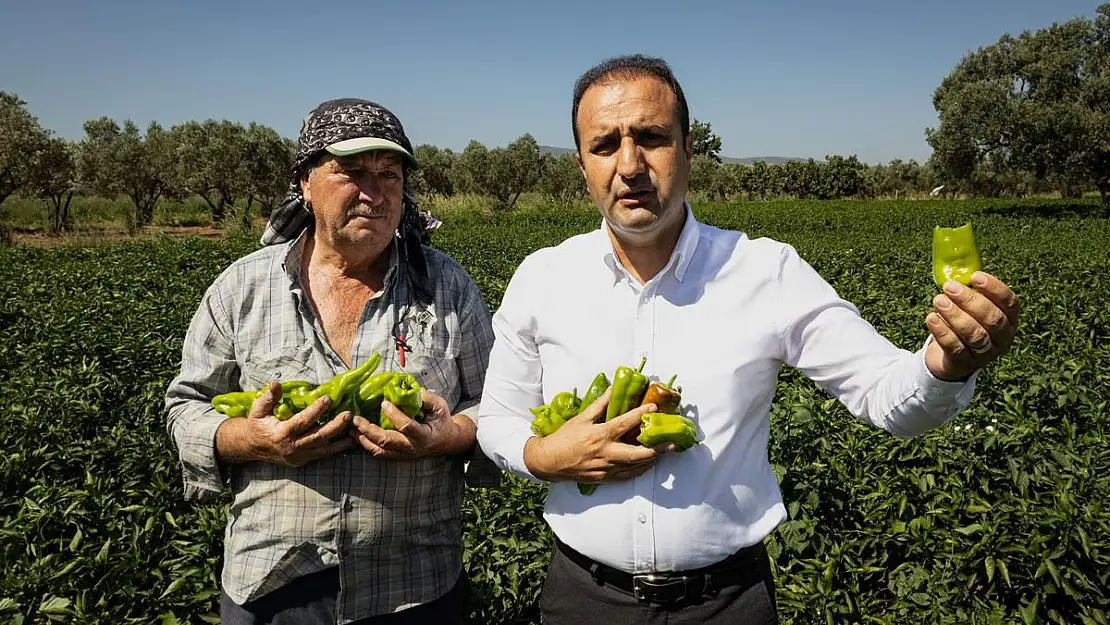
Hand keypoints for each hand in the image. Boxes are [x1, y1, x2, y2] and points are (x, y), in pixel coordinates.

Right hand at [240, 381, 354, 466]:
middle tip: (348, 414)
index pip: (302, 421)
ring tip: (354, 429)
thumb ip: (269, 397)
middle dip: (335, 425)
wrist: (250, 446)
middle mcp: (291, 447)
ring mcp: (298, 457)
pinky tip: (348, 441)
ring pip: (324, 448)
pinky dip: (336, 449)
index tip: (328, 398)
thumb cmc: (257, 424)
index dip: (316, 410)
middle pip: (318, 436)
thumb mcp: (258, 409)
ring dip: (340, 439)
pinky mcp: (302, 461)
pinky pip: (322, 455)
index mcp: (281, 433)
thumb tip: (276, 383)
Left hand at [349, 390, 474, 459]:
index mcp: (423, 435)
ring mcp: (403, 454)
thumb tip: (407, 391)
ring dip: (363, 439)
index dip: (394, 415)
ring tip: (352, 428)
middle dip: (369, 430)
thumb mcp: (439, 406)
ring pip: (379, 450)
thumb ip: (425, 398)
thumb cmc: (441, 420)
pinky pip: (379, 453)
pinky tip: (357, 436)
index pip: (406, 426)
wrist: (445, 441)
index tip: (384, 403)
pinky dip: (366, 445)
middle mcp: (412, 447)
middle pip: (387, 441)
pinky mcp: (397, 455)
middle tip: (357, 419)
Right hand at [523, 387, 671, 483]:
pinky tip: (648, 464)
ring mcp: (606, 468)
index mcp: (599, 435)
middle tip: (671, 443)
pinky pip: (627, 476)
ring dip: (652, 459)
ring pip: (635, 466)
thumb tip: (612, 389)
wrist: (549, 462)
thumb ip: (599, 404)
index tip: (653, 407)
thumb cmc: (564, 438)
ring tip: (665, 452)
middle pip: (637, 453)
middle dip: (657, 448)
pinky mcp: (605, 478)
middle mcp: (605, 453)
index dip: (640, 414)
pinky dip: (640, 469)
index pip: (624, 423)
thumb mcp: (581, 418)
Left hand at [925, 271, 1019, 380]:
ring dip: (955, 315)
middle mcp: (1003, 337)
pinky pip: (956, 347)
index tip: (974, 276)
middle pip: (992, 319)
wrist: (953, 358)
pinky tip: (931, 318)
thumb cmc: (966, 322)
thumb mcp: (972, 307)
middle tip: (949, 287)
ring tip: (938, 300)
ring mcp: (986, 353)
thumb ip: (971, 291)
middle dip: (969, 301)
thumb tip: (956, 266)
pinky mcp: (966, 363)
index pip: (1010, 302)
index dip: (994, 288)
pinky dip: (942, 331)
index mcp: (1010, 319)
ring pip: (974, 334)